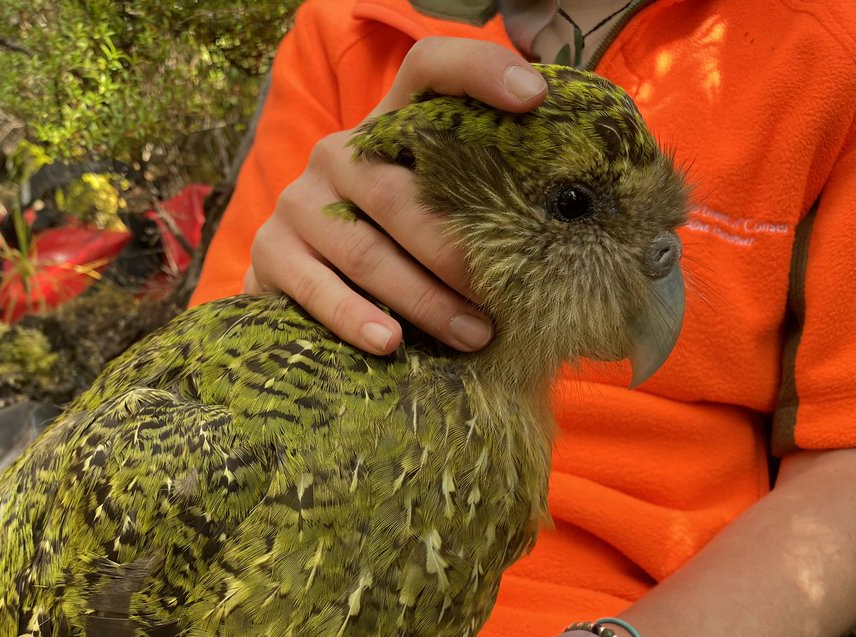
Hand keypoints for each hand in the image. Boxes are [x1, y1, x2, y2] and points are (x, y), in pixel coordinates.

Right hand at [244, 38, 547, 354]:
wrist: (299, 283)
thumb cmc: (398, 252)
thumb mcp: (437, 215)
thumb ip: (486, 202)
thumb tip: (589, 220)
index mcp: (389, 128)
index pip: (429, 69)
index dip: (478, 71)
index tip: (535, 99)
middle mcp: (339, 154)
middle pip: (401, 193)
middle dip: (459, 252)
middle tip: (507, 296)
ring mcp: (299, 203)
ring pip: (366, 250)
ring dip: (424, 299)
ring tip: (473, 335)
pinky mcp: (271, 252)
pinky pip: (318, 288)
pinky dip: (356, 317)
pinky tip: (390, 344)